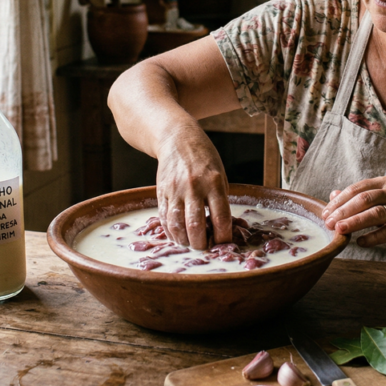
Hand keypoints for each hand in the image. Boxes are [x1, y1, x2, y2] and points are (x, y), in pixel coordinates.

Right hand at [154, 126, 231, 249]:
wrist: (177, 139)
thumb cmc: (204, 158)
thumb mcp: (220, 175)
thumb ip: (220, 199)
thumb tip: (221, 227)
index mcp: (214, 183)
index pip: (221, 217)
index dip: (223, 237)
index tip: (223, 243)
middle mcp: (194, 187)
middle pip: (196, 225)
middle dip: (201, 244)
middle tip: (205, 247)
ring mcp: (175, 190)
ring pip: (177, 225)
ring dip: (184, 241)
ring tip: (190, 244)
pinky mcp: (161, 192)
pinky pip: (164, 218)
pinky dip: (171, 232)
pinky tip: (177, 236)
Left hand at [320, 176, 385, 250]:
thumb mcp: (379, 202)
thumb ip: (358, 198)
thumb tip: (333, 195)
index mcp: (385, 183)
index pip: (357, 189)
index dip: (339, 201)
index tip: (325, 213)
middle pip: (365, 199)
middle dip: (344, 211)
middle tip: (329, 223)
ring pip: (376, 214)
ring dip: (355, 222)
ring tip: (340, 230)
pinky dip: (373, 237)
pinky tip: (360, 242)